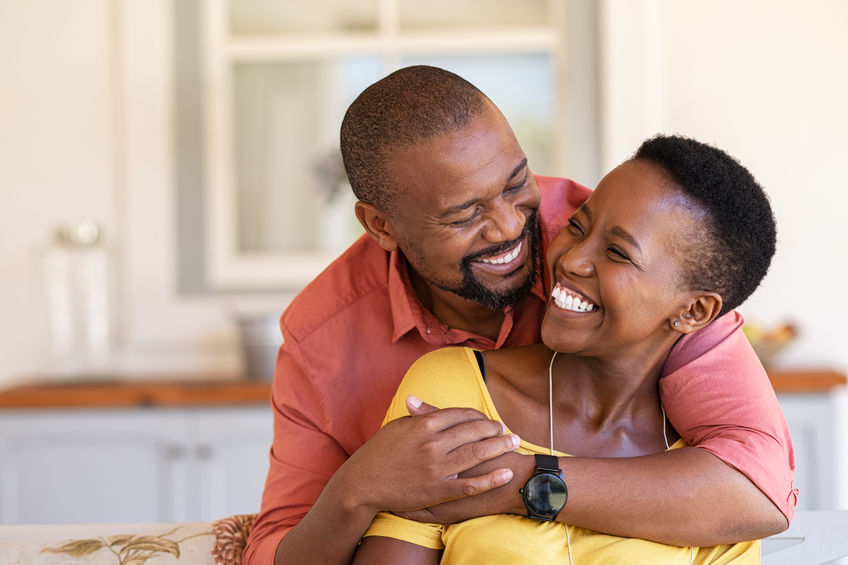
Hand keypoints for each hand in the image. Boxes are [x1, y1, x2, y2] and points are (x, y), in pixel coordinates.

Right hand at [338, 396, 520, 514]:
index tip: (488, 419)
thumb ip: (415, 416)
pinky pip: (470, 485)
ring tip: (514, 443)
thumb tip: (419, 400)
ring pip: (476, 454)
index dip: (479, 416)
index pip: (461, 414)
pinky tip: (505, 473)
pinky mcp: (437, 491)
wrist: (363, 483)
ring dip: (499, 447)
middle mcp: (433, 444)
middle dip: (495, 429)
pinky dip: (491, 479)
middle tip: (508, 430)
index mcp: (424, 424)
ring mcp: (436, 468)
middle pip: (474, 431)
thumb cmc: (379, 452)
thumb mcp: (397, 427)